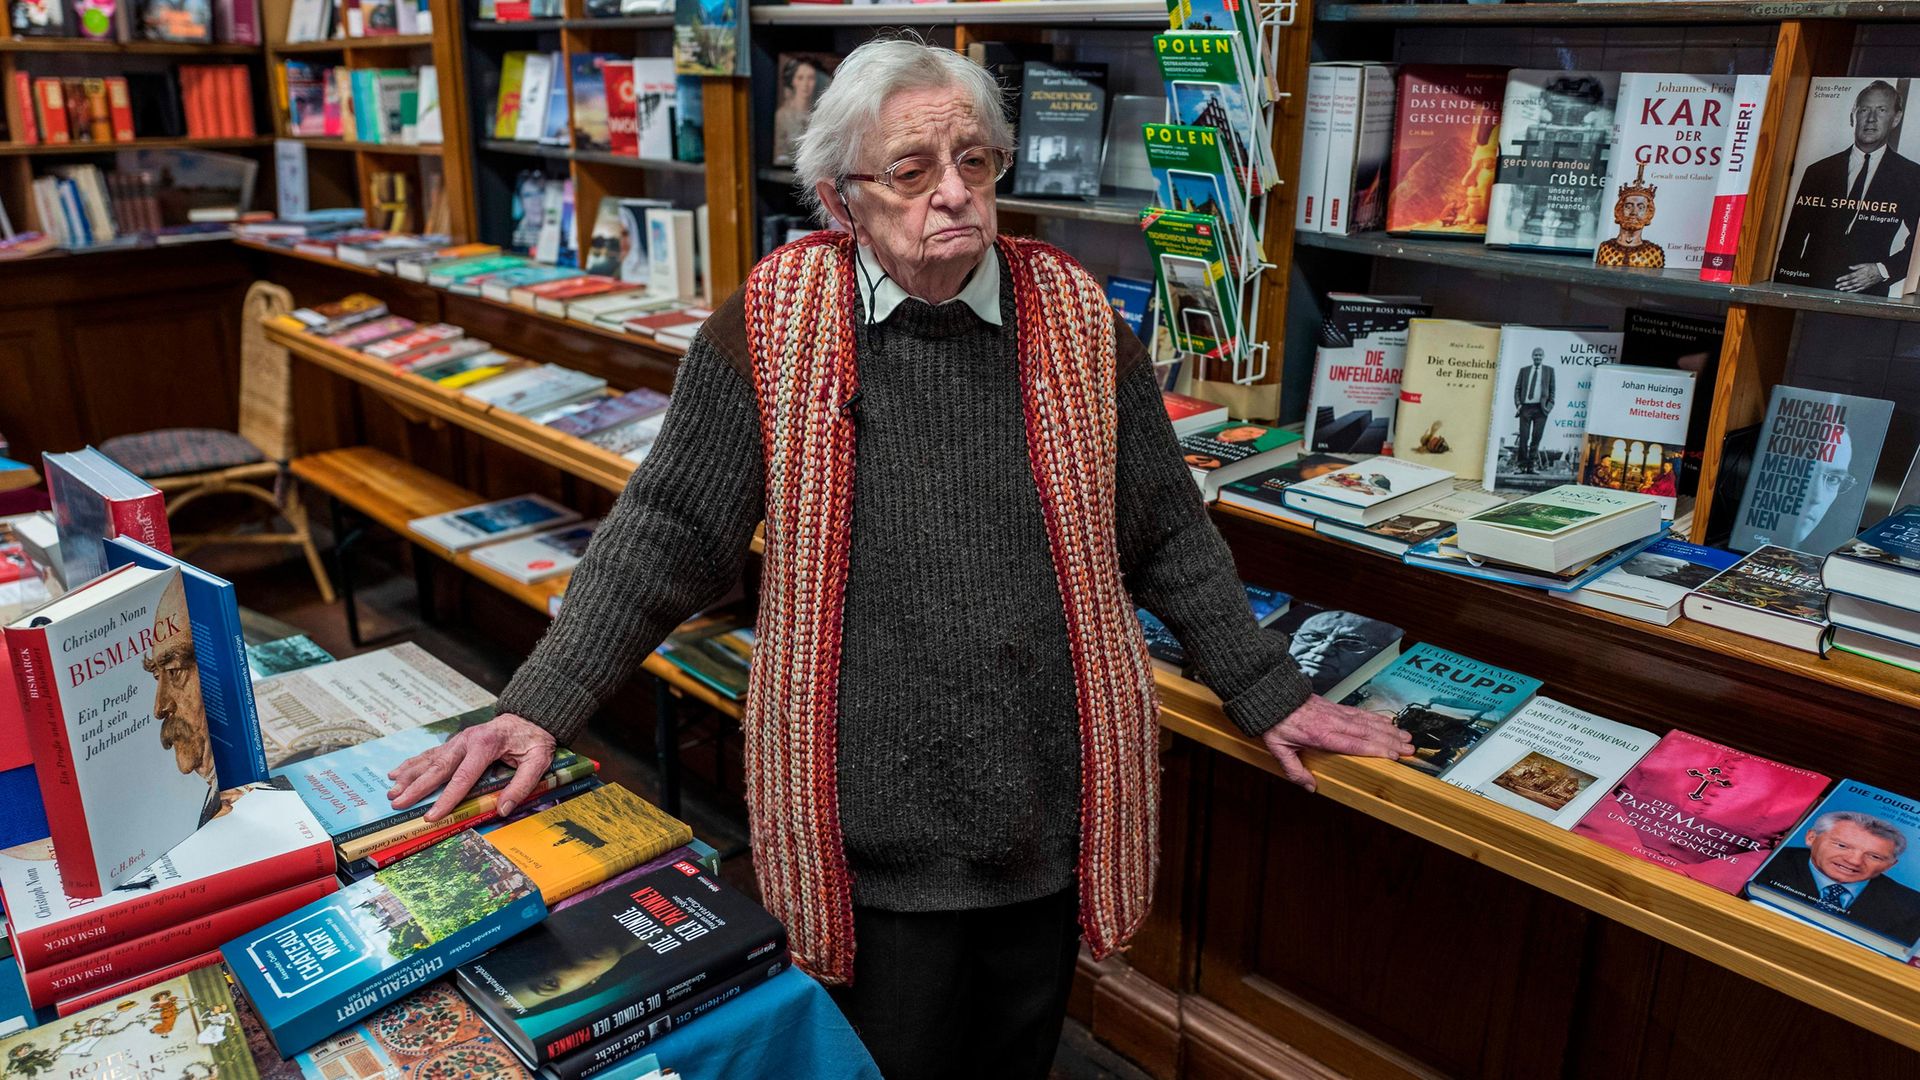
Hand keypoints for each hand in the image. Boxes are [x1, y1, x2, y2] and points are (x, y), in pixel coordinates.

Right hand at [386, 714, 556, 821]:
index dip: (446, 799)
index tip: (431, 816)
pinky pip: (430, 753)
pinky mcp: (456, 742)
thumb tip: (503, 809)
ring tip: (392, 791)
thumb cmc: (534, 739)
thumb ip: (523, 785)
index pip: (463, 777)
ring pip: (429, 760)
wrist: (530, 715)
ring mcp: (459, 740)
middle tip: (398, 803)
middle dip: (416, 787)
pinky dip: (412, 763)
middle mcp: (467, 741)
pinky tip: (396, 772)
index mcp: (485, 745)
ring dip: (409, 776)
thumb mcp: (539, 760)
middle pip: (438, 768)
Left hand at [1259, 695, 1413, 793]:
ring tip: (1406, 737)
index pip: (1353, 744)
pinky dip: (1376, 719)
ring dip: (1388, 730)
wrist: (1272, 696)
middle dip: (1390, 741)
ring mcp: (1336, 713)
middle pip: (1367, 733)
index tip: (1392, 755)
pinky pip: (1360, 713)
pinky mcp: (1335, 707)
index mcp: (1321, 735)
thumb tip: (1310, 787)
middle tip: (1409, 748)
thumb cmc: (1276, 722)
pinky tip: (1388, 724)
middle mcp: (1333, 723)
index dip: (1375, 749)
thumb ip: (1294, 770)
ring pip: (1367, 722)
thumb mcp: (1278, 750)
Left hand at [1836, 263, 1888, 291]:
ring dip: (1846, 288)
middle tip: (1836, 286)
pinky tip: (1849, 291)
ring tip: (1841, 289)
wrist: (1882, 272)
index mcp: (1859, 273)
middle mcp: (1860, 279)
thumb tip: (1850, 267)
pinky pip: (1858, 289)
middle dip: (1842, 284)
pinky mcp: (1866, 286)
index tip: (1837, 280)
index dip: (1842, 278)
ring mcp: (1863, 283)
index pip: (1849, 276)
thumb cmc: (1873, 267)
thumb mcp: (1865, 265)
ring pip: (1853, 287)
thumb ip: (1856, 267)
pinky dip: (1853, 291)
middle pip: (1849, 282)